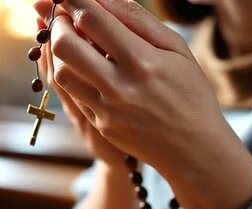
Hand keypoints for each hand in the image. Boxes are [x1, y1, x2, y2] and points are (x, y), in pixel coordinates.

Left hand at [45, 0, 251, 208]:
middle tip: (63, 16)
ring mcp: (107, 110)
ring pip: (60, 73)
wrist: (194, 149)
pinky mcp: (100, 125)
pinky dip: (69, 74)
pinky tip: (79, 65)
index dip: (73, 0)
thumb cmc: (190, 93)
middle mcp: (120, 86)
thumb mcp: (176, 49)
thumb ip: (138, 20)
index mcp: (142, 60)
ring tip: (69, 40)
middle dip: (58, 23)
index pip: (93, 19)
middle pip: (66, 46)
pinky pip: (72, 95)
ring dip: (57, 51)